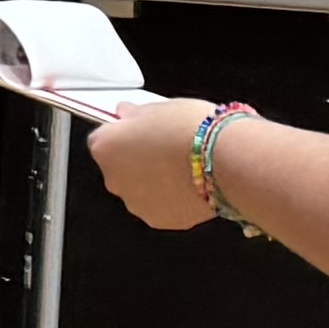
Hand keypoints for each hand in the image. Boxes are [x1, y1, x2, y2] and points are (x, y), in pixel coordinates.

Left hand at [88, 98, 225, 234]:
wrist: (225, 161)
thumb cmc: (193, 131)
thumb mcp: (160, 107)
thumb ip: (136, 114)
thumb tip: (127, 114)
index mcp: (106, 147)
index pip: (103, 138)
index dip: (124, 133)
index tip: (139, 130)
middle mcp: (113, 179)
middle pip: (119, 167)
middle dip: (136, 159)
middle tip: (165, 146)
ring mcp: (135, 203)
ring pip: (139, 189)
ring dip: (153, 180)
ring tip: (182, 165)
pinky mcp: (158, 220)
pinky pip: (159, 205)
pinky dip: (170, 197)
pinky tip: (189, 182)